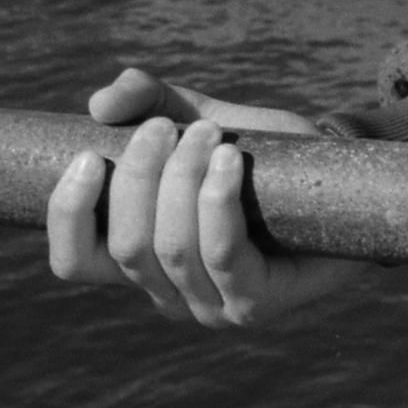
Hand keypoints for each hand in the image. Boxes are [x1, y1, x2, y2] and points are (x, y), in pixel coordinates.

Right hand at [46, 68, 359, 326]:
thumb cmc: (260, 157)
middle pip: (127, 244)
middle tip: (165, 128)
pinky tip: (226, 160)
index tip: (88, 155)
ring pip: (172, 247)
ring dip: (181, 181)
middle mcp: (166, 291)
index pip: (74, 259)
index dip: (68, 213)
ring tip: (205, 134)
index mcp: (139, 257)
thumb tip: (100, 102)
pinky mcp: (256, 303)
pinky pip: (222, 254)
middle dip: (139, 177)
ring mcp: (210, 305)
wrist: (339, 180)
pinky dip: (217, 202)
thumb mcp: (198, 119)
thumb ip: (150, 102)